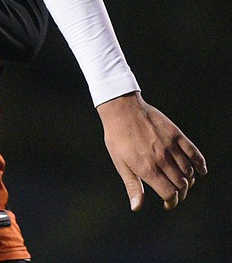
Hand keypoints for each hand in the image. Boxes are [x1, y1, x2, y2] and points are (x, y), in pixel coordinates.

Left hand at [96, 92, 206, 209]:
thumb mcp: (120, 163)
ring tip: (181, 182)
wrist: (122, 110)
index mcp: (147, 169)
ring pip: (189, 172)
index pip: (169, 194)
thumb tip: (136, 207)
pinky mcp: (177, 135)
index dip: (171, 202)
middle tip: (174, 193)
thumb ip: (132, 186)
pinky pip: (194, 154)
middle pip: (181, 185)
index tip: (168, 203)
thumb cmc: (117, 138)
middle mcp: (162, 160)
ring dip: (188, 181)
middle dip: (179, 194)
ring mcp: (171, 147)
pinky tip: (200, 171)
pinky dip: (200, 164)